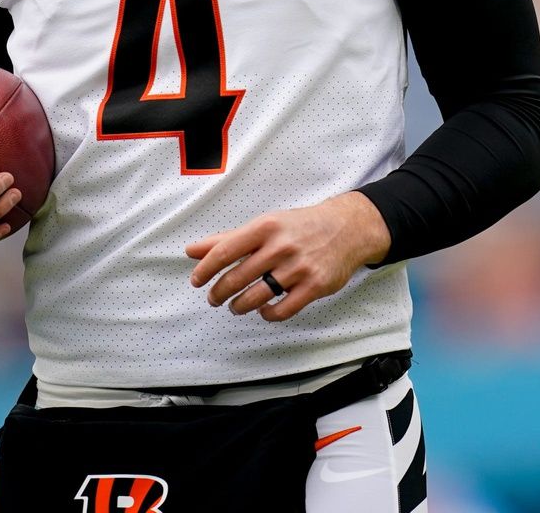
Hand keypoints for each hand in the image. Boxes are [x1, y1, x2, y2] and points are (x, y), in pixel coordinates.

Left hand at [185, 192, 391, 321]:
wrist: (347, 228)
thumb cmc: (300, 227)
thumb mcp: (265, 225)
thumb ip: (228, 239)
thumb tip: (192, 250)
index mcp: (265, 227)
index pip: (225, 251)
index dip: (206, 269)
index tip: (196, 281)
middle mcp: (281, 246)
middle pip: (238, 278)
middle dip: (219, 293)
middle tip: (214, 299)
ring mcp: (299, 267)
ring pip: (257, 296)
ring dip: (240, 306)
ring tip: (236, 306)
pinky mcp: (315, 286)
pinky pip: (283, 309)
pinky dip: (267, 314)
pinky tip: (263, 310)